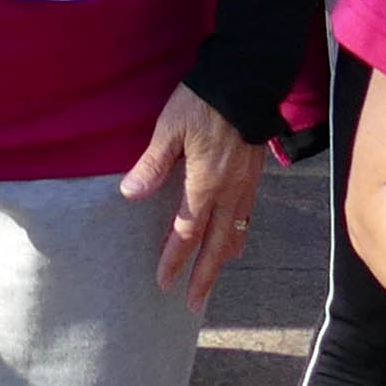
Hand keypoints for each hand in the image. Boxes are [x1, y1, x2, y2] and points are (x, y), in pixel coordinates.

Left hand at [120, 85, 259, 302]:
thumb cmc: (203, 102)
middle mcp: (229, 192)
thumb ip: (152, 163)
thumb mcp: (170, 128)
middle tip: (193, 304)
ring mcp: (245, 186)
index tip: (164, 283)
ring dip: (221, 260)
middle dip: (203, 276)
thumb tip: (131, 194)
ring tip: (213, 281)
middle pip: (216, 245)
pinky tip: (234, 242)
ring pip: (235, 234)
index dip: (174, 260)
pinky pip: (247, 217)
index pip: (187, 233)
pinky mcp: (254, 176)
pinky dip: (238, 236)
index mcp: (205, 184)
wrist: (245, 81)